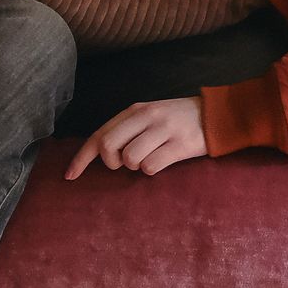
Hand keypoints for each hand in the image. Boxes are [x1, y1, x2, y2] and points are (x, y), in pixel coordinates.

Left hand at [66, 97, 208, 178]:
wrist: (217, 114)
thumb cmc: (178, 119)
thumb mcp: (151, 115)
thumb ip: (127, 129)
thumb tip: (100, 153)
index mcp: (136, 110)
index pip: (100, 135)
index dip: (81, 158)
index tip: (70, 176)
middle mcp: (147, 117)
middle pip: (109, 146)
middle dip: (111, 163)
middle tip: (124, 165)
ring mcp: (164, 130)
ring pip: (130, 159)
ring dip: (136, 166)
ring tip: (152, 157)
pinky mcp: (180, 145)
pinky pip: (152, 167)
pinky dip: (153, 170)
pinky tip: (165, 160)